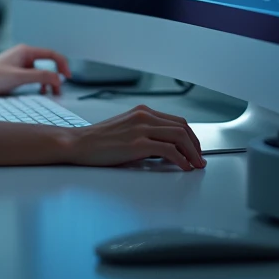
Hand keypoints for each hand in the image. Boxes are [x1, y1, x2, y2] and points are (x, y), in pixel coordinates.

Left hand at [0, 44, 70, 96]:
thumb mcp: (18, 77)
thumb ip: (39, 77)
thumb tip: (57, 78)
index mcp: (25, 51)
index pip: (51, 55)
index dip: (62, 65)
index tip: (68, 77)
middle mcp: (23, 55)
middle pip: (47, 63)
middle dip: (55, 76)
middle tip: (59, 90)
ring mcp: (19, 63)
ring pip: (40, 71)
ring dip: (47, 82)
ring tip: (50, 93)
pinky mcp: (14, 72)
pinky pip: (32, 76)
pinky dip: (38, 84)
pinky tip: (37, 92)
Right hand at [68, 103, 205, 170]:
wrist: (79, 143)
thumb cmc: (99, 140)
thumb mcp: (126, 129)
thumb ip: (145, 133)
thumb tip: (165, 149)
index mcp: (142, 112)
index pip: (176, 121)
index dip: (191, 136)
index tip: (195, 149)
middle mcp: (144, 116)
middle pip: (182, 127)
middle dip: (196, 145)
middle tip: (200, 159)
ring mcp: (141, 128)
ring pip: (179, 136)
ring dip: (193, 153)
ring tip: (196, 164)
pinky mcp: (137, 143)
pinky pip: (168, 150)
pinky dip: (181, 159)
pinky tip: (184, 167)